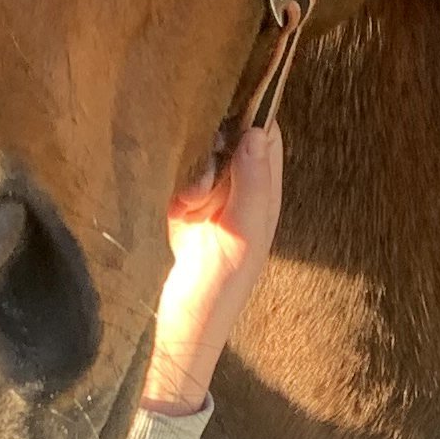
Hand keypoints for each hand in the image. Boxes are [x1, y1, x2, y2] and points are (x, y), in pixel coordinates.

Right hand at [140, 123, 281, 414]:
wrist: (174, 332)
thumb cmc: (214, 294)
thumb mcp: (239, 240)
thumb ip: (251, 187)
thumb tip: (257, 132)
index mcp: (264, 197)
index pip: (266, 134)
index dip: (251, 114)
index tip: (226, 106)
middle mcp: (241, 193)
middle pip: (228, 137)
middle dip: (211, 145)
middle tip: (201, 182)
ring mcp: (210, 201)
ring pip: (199, 155)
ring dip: (189, 171)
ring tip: (187, 207)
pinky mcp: (182, 210)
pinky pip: (177, 177)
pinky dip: (173, 188)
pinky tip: (175, 212)